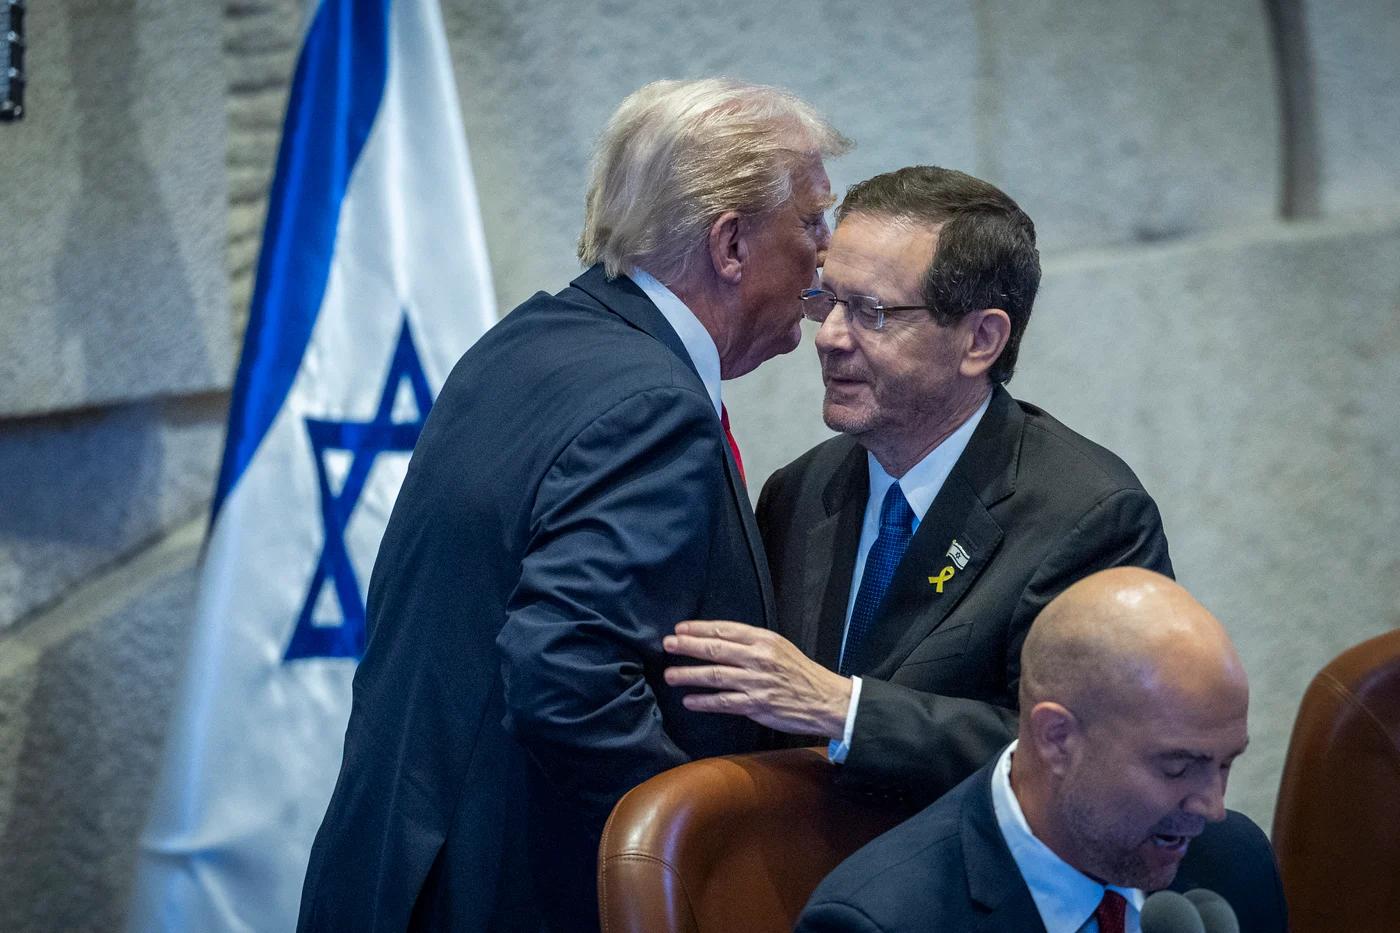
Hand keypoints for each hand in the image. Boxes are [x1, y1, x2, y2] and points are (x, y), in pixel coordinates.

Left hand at [663, 620, 851, 737]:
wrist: (825, 700)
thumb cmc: (801, 673)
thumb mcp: (779, 647)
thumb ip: (752, 643)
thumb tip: (720, 639)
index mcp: (764, 640)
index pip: (725, 629)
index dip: (699, 628)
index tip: (680, 629)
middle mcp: (758, 658)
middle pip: (715, 649)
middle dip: (687, 646)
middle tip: (667, 645)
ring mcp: (756, 682)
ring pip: (714, 676)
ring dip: (688, 675)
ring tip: (670, 675)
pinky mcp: (756, 705)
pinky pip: (724, 702)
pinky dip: (704, 701)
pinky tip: (689, 700)